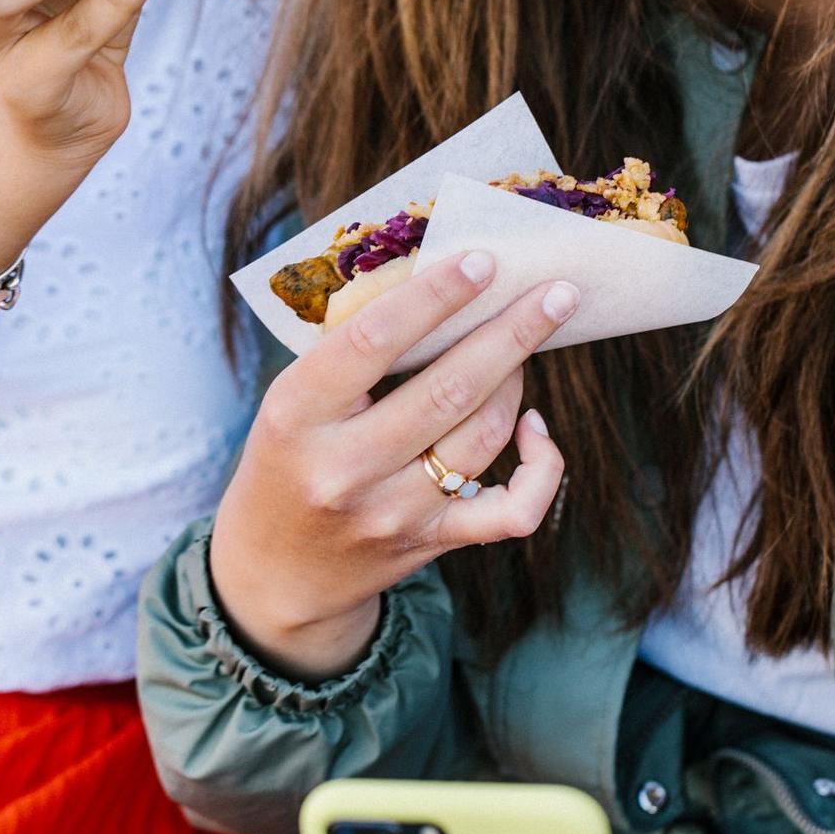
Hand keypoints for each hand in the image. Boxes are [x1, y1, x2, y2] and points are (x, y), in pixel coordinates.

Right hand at [208, 253, 576, 674]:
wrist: (276, 572)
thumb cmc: (289, 461)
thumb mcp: (292, 402)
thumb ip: (352, 353)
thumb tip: (446, 282)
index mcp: (296, 415)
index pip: (374, 341)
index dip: (437, 296)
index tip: (484, 261)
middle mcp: (344, 468)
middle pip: (449, 389)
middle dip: (512, 334)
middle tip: (558, 293)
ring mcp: (392, 512)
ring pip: (484, 435)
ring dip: (516, 381)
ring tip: (522, 346)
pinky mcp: (431, 543)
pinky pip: (513, 510)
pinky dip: (542, 466)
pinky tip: (535, 429)